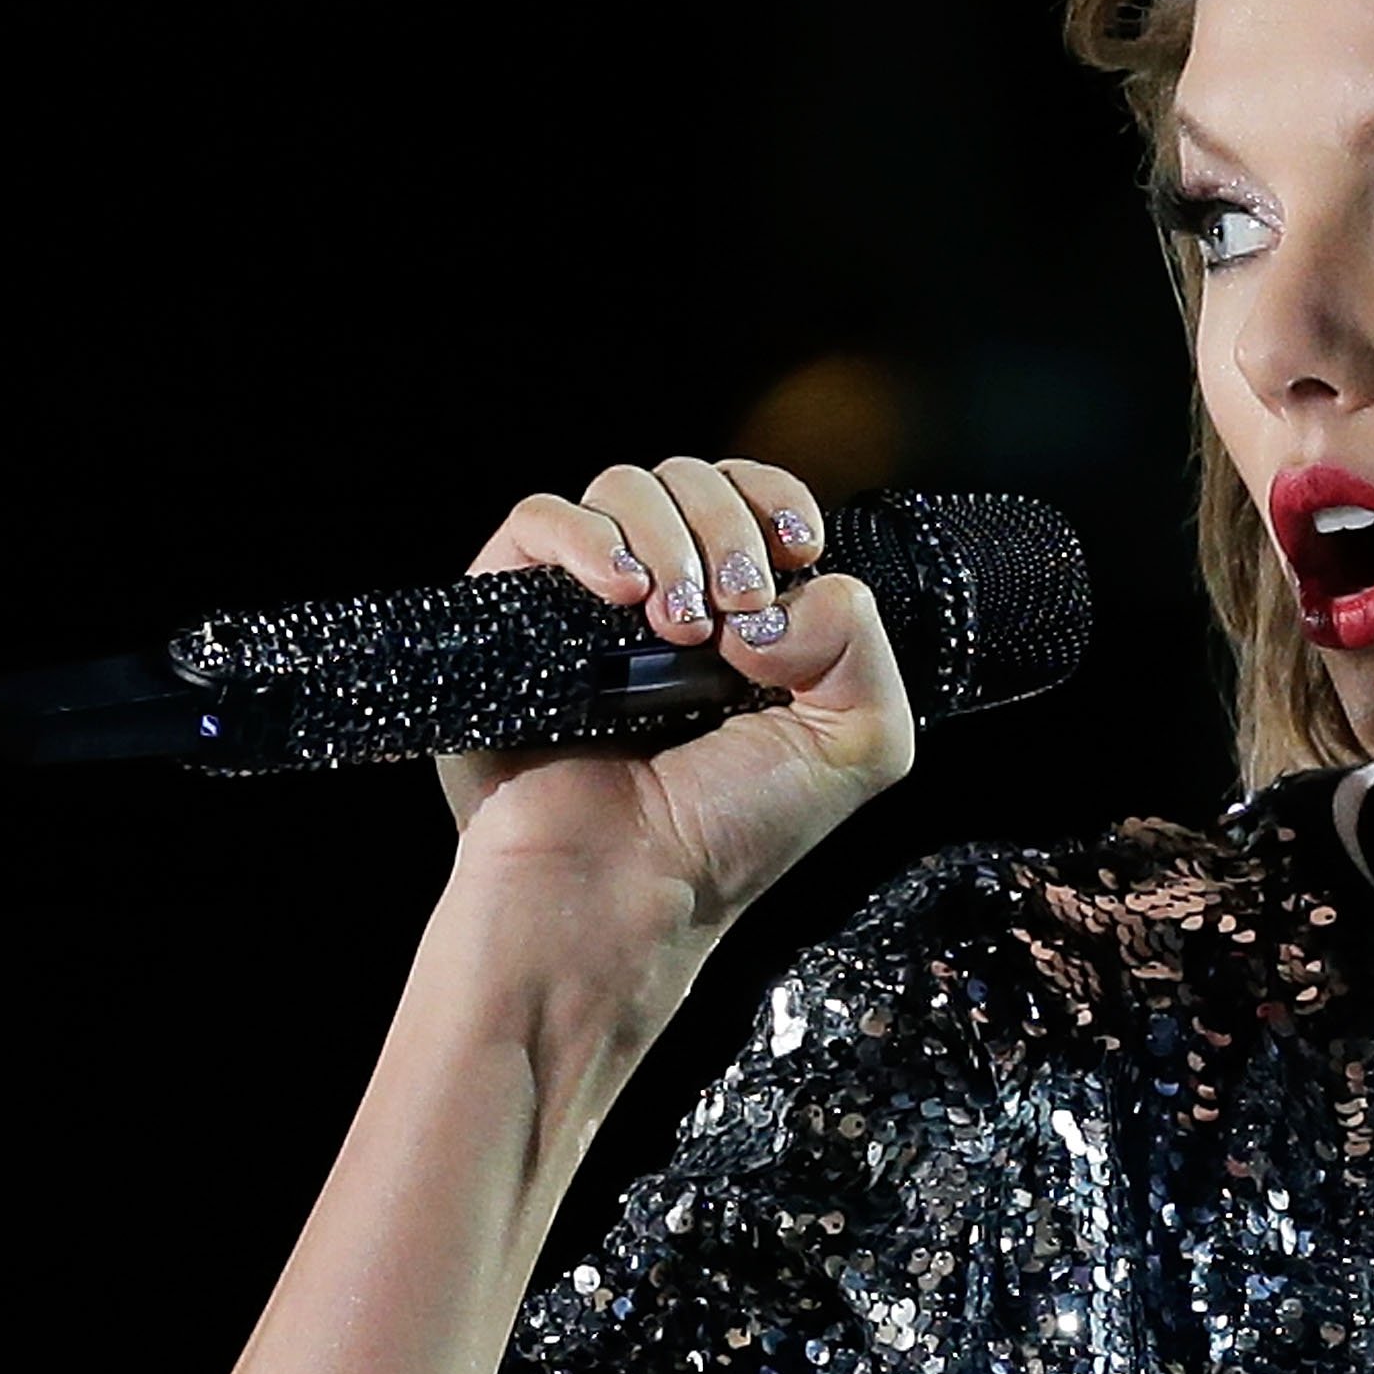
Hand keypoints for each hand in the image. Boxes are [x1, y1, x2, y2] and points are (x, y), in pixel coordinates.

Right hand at [430, 458, 914, 1020]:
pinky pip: (539, 519)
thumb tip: (787, 591)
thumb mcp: (855, 745)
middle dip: (729, 527)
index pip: (755, 501)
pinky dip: (586, 537)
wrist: (622, 892)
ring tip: (675, 626)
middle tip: (735, 609)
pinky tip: (619, 594)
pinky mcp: (511, 613)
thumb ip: (862, 643)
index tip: (798, 549)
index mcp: (742, 621)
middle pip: (695, 481)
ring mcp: (585, 606)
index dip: (778, 503)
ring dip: (668, 537)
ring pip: (624, 487)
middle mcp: (664, 602)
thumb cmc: (726, 837)